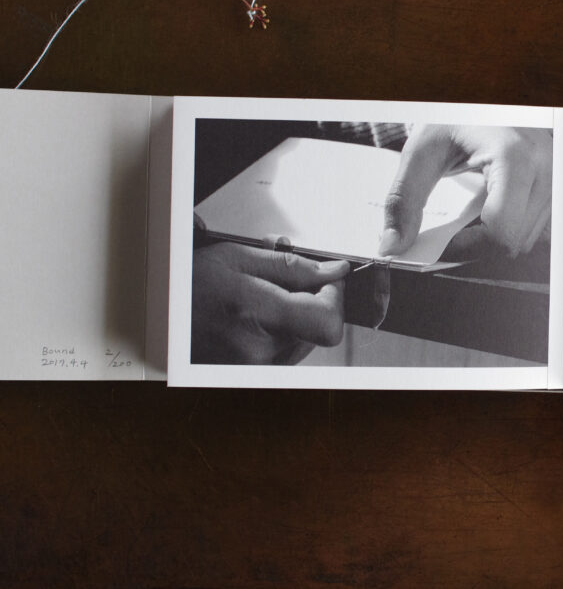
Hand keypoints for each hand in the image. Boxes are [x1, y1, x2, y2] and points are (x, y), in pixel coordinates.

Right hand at [191, 243, 348, 364]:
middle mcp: (258, 351)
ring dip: (293, 315)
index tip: (326, 281)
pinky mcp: (254, 373)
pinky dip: (280, 330)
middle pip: (318, 327)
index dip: (335, 297)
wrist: (158, 313)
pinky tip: (256, 315)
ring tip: (261, 297)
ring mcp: (256, 367)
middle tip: (281, 282)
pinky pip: (286, 350)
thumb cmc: (190, 284)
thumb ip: (294, 266)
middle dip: (309, 299)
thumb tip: (334, 272)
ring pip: (304, 338)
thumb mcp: (239, 258)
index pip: (327, 321)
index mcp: (255, 316)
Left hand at [379, 124, 552, 257]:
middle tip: (446, 245)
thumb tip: (393, 245)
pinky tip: (483, 222)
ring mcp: (554, 181)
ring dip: (491, 245)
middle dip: (476, 251)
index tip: (440, 252)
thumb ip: (403, 200)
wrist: (485, 97)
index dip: (468, 250)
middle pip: (512, 243)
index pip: (501, 231)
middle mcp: (543, 170)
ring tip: (464, 230)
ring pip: (524, 241)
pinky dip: (504, 235)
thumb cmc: (455, 117)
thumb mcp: (422, 152)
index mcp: (514, 157)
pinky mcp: (554, 189)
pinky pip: (532, 230)